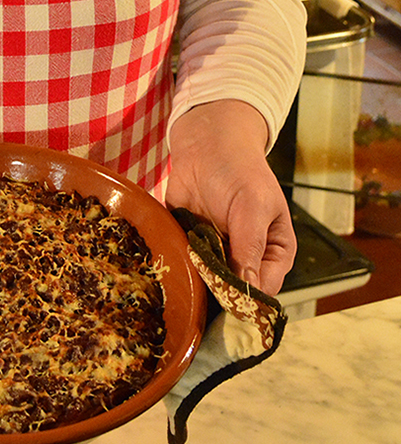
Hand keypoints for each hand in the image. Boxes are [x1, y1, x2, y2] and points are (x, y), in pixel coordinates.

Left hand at [166, 99, 295, 295]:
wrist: (206, 144)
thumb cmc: (240, 170)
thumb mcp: (254, 206)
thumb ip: (250, 247)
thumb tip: (248, 290)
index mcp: (274, 253)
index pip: (264, 291)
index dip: (246, 299)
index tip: (226, 297)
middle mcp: (246, 259)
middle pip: (233, 293)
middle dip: (216, 292)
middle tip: (200, 284)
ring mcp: (217, 254)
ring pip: (206, 284)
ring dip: (194, 280)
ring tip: (185, 272)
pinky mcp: (191, 245)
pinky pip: (183, 266)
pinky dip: (176, 266)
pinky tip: (169, 263)